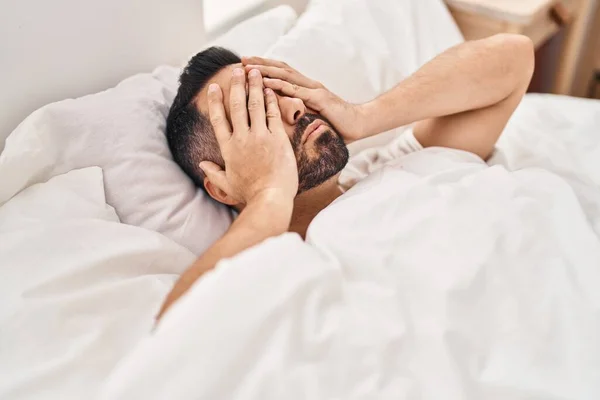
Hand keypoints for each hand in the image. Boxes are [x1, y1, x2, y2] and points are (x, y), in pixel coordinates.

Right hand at [200, 68, 298, 204]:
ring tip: (254, 71)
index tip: (214, 87)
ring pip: (255, 104)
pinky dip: (270, 100)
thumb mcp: (227, 184)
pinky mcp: (277, 138)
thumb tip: (202, 166)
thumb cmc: (249, 194)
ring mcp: (260, 136)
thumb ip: (213, 172)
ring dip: (254, 85)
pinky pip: (273, 114)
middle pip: (236, 105)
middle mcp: (242, 138)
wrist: (269, 198)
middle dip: (236, 85)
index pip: (218, 119)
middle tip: (237, 69)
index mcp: (228, 148)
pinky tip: (269, 89)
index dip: (215, 101)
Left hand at [242, 56, 366, 142]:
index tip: (246, 67)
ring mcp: (314, 90)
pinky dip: (280, 85)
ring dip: (265, 70)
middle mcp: (309, 85)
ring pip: (285, 76)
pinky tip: (267, 82)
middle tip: (241, 61)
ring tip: (249, 67)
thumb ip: (301, 115)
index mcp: (307, 90)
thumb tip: (284, 121)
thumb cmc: (338, 124)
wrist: (360, 124)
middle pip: (280, 70)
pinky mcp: (319, 99)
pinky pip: (296, 91)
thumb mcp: (314, 119)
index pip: (282, 74)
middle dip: (260, 64)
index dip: (264, 69)